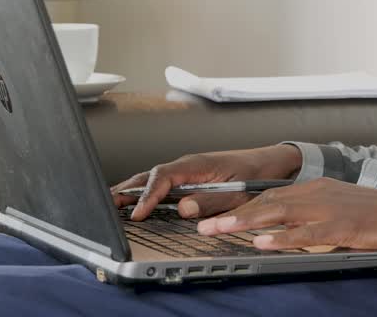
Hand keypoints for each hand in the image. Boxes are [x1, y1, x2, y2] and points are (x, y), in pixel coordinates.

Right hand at [111, 145, 300, 220]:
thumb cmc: (256, 174)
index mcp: (196, 164)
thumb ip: (210, 202)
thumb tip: (183, 209)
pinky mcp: (189, 178)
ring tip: (111, 203)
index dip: (147, 196)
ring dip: (131, 190)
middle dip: (126, 189)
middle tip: (105, 204)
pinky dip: (144, 192)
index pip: (163, 177)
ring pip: (152, 179)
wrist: (271, 162)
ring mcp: (187, 171)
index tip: (137, 214)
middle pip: (149, 175)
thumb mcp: (237, 193)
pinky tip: (135, 202)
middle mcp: (187, 165)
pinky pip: (161, 184)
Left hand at [196, 177, 376, 251]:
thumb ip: (312, 220)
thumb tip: (285, 236)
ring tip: (221, 231)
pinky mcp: (343, 226)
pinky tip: (263, 243)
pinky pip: (307, 233)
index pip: (270, 196)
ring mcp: (329, 209)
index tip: (217, 215)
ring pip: (279, 213)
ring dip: (247, 223)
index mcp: (316, 189)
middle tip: (205, 225)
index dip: (242, 206)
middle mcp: (318, 194)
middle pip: (267, 202)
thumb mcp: (340, 212)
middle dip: (234, 214)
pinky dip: (282, 238)